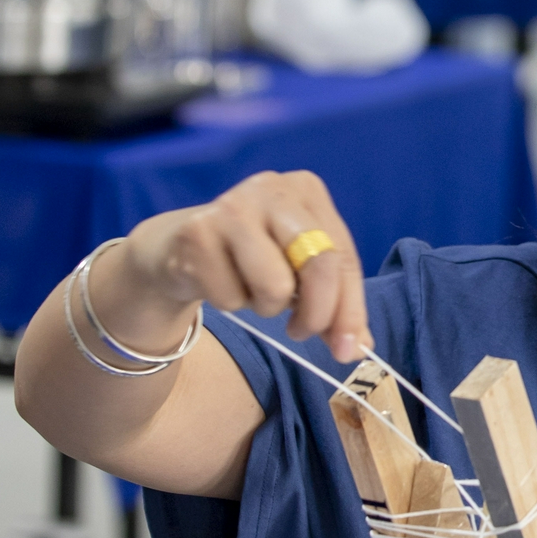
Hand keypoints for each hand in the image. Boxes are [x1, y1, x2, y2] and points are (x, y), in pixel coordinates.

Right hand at [122, 170, 372, 361]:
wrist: (179, 248)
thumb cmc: (251, 259)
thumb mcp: (298, 273)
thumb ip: (333, 304)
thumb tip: (357, 346)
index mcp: (307, 190)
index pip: (343, 256)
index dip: (350, 309)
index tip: (348, 349)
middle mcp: (271, 188)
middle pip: (319, 264)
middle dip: (317, 314)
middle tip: (301, 331)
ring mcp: (232, 206)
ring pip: (274, 286)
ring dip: (266, 307)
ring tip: (252, 291)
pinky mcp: (197, 232)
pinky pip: (230, 296)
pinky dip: (230, 303)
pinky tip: (221, 282)